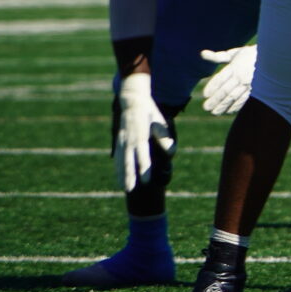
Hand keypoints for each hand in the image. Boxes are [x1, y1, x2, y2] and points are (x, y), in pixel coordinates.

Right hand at [113, 70, 174, 192]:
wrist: (132, 101)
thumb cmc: (150, 113)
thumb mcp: (161, 122)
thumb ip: (165, 138)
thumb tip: (171, 152)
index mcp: (140, 136)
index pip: (142, 156)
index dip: (144, 169)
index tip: (146, 181)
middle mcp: (129, 140)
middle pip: (128, 162)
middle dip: (130, 176)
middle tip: (131, 190)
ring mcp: (122, 141)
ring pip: (121, 161)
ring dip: (122, 175)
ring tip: (125, 188)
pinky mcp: (119, 141)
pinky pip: (118, 158)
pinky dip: (118, 169)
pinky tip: (119, 179)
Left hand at [199, 45, 257, 116]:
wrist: (273, 58)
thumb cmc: (250, 55)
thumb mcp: (234, 53)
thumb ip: (218, 57)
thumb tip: (202, 53)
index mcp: (234, 66)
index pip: (220, 78)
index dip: (212, 87)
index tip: (205, 95)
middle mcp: (241, 76)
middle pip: (225, 90)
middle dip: (215, 100)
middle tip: (206, 108)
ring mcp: (249, 84)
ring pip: (234, 97)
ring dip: (223, 106)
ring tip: (215, 112)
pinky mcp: (256, 90)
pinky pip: (244, 99)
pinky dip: (236, 106)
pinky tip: (229, 111)